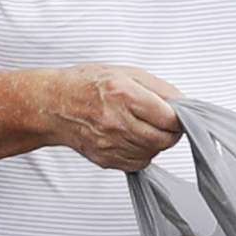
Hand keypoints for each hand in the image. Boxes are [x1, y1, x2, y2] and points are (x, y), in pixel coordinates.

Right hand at [31, 62, 184, 170]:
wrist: (52, 105)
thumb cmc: (85, 85)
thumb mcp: (125, 72)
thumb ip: (158, 88)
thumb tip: (183, 104)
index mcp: (124, 95)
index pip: (170, 117)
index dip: (180, 117)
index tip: (178, 114)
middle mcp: (117, 122)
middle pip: (164, 139)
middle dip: (171, 132)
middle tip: (165, 122)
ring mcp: (110, 144)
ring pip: (152, 152)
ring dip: (156, 142)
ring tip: (143, 126)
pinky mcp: (105, 159)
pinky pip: (138, 163)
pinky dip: (142, 152)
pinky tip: (131, 137)